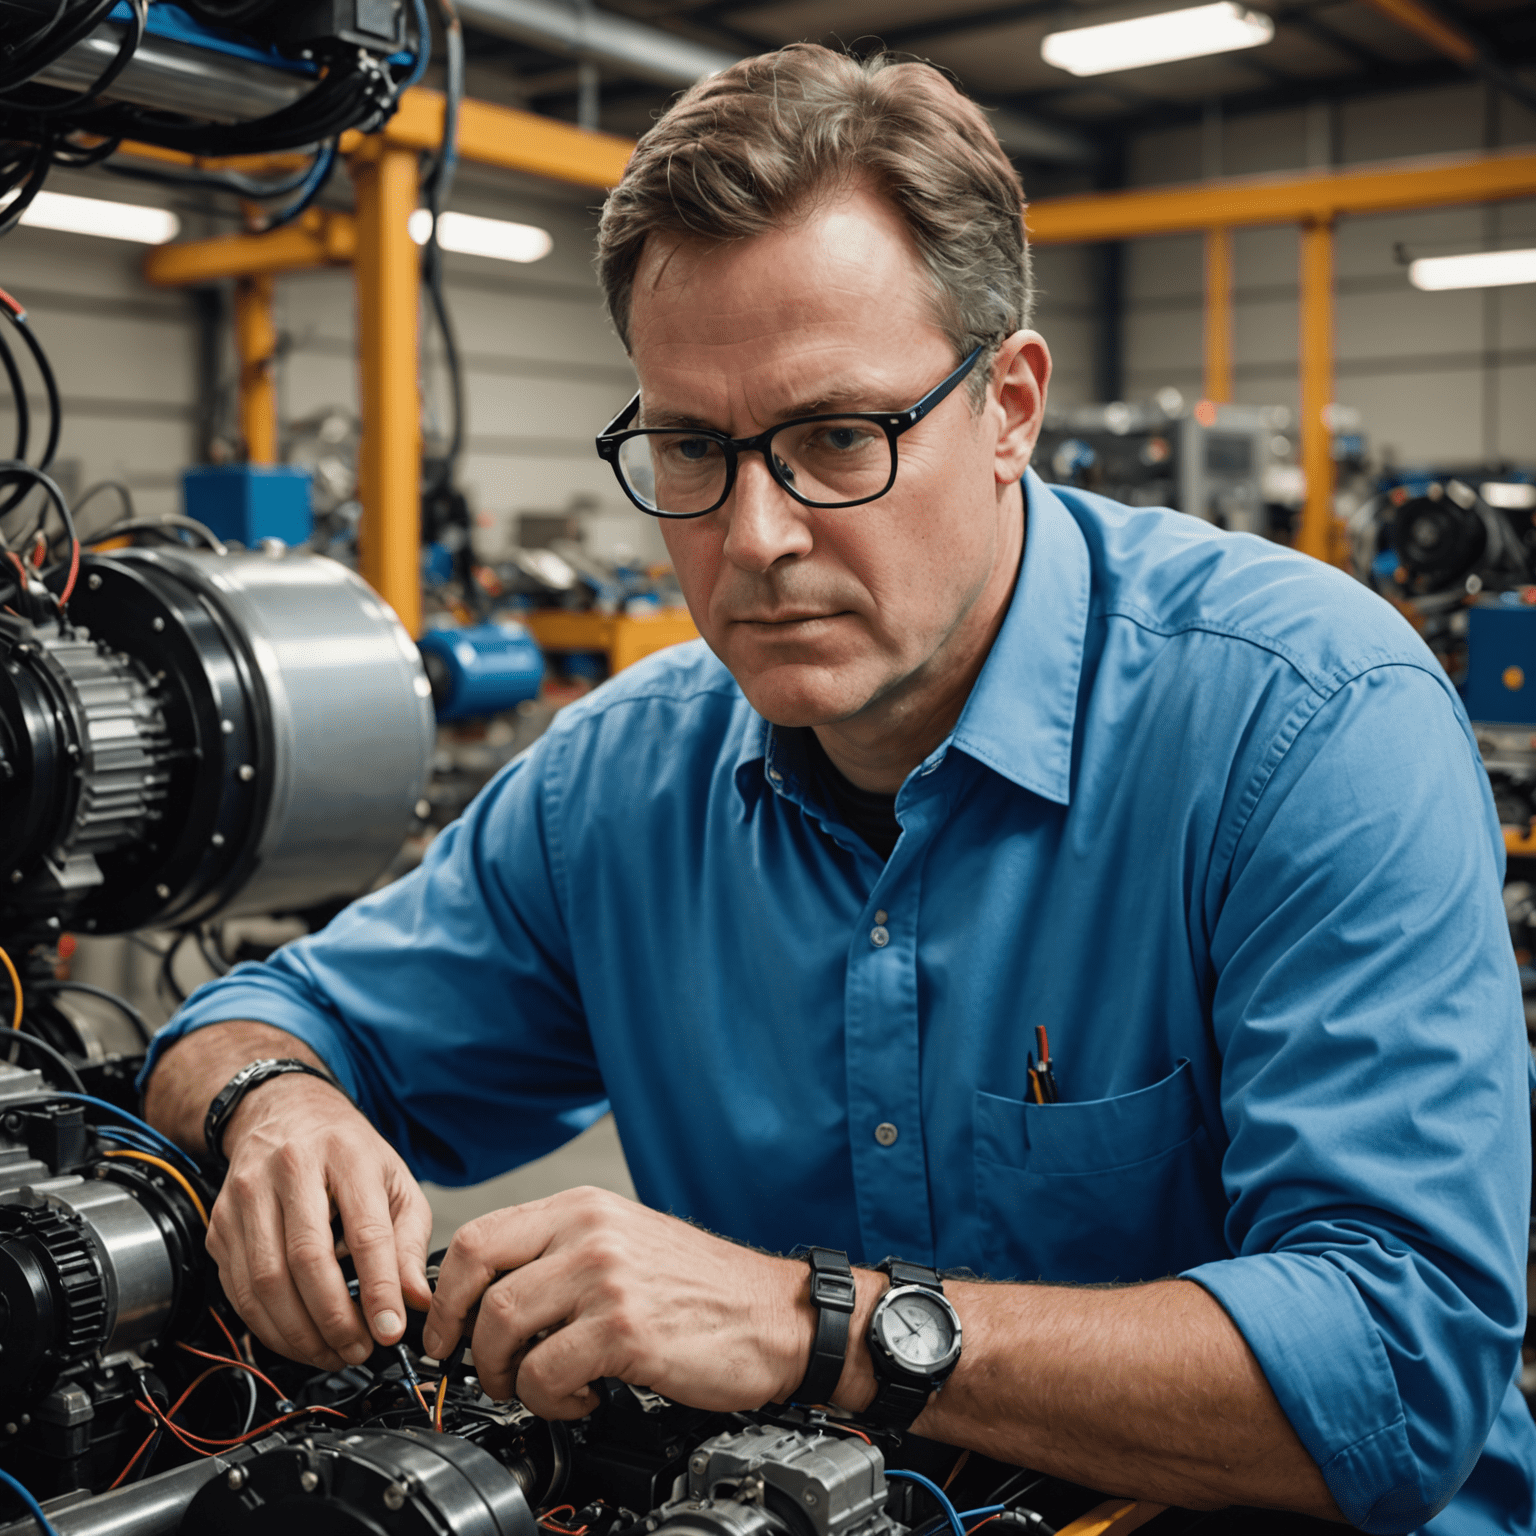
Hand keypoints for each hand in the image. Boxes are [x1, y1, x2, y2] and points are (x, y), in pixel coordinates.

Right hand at [207, 1075, 433, 1369]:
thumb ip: (409, 1239)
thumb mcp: (395, 1180)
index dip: (379, 1287)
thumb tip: (415, 1298)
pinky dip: (268, 1326)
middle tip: (358, 1348)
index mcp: (345, 1153)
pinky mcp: (220, 1224)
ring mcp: (247, 1196)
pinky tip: (296, 1337)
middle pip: (306, 1259)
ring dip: (300, 1332)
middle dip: (334, 1318)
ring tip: (331, 1351)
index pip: (365, 1230)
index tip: (389, 1329)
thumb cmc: (346, 1151)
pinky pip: (239, 1289)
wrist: (285, 1113)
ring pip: (266, 1281)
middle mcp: (290, 1169)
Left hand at [421, 1187, 809, 1416]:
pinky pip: (545, 1374)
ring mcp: (606, 1277)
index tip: (448, 1331)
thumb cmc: (703, 1289)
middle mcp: (590, 1231)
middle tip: (483, 1370)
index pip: (480, 1235)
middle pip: (478, 1279)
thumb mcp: (626, 1243)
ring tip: (540, 1388)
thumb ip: (562, 1253)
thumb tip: (489, 1293)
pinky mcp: (623, 1329)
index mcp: (584, 1208)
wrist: (776, 1316)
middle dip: (464, 1338)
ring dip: (508, 1376)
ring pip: (502, 1328)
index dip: (448, 1294)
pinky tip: (584, 1398)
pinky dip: (551, 1401)